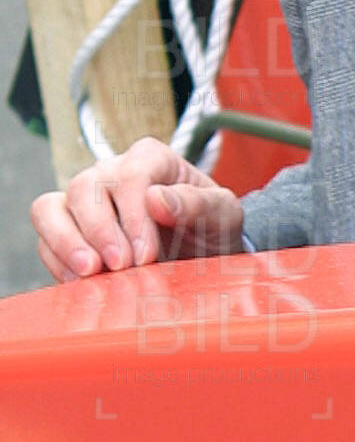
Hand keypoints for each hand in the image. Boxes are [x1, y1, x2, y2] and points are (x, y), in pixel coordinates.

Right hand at [32, 139, 245, 282]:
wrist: (204, 254)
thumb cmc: (213, 227)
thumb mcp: (223, 214)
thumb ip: (198, 203)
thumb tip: (155, 198)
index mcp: (150, 159)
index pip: (129, 175)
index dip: (134, 215)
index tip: (146, 253)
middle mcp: (111, 173)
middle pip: (84, 188)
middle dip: (99, 231)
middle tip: (121, 266)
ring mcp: (86, 202)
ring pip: (49, 208)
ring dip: (66, 242)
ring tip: (90, 273)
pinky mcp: (69, 231)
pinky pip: (45, 239)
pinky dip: (57, 261)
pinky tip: (81, 282)